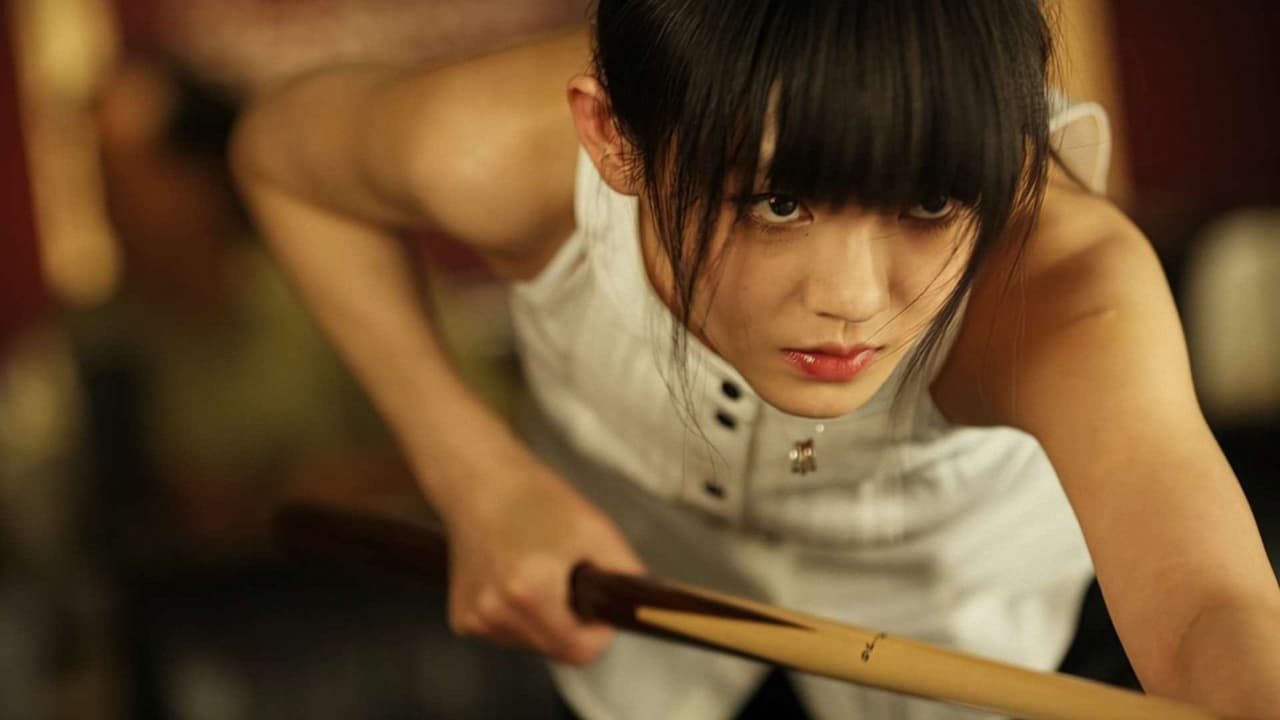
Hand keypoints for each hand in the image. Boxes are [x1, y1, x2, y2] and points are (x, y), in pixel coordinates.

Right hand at [437, 455, 645, 664]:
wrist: (481, 484)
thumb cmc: (536, 499)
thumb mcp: (596, 529)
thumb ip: (627, 573)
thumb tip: (647, 608)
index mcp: (530, 592)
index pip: (579, 652)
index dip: (598, 633)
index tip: (598, 606)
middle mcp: (496, 613)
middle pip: (556, 650)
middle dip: (572, 625)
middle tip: (570, 581)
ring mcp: (475, 620)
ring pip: (532, 644)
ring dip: (546, 622)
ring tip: (539, 575)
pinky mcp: (462, 620)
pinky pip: (508, 634)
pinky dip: (520, 617)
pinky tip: (514, 580)